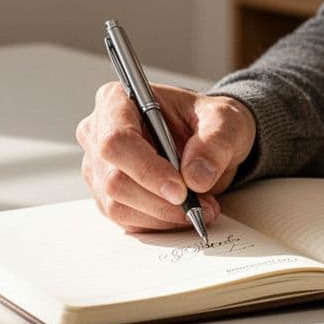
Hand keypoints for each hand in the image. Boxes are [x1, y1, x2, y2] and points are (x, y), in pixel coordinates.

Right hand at [77, 82, 256, 232]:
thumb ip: (214, 143)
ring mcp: (98, 166)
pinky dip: (157, 223)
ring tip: (198, 207)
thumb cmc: (207, 121)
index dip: (146, 169)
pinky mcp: (106, 194)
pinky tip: (181, 212)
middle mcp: (98, 132)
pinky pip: (125, 219)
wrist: (206, 140)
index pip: (117, 140)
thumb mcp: (225, 120)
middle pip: (113, 179)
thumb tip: (196, 177)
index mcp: (117, 100)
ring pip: (117, 205)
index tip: (180, 190)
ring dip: (162, 215)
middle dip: (159, 200)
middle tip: (199, 204)